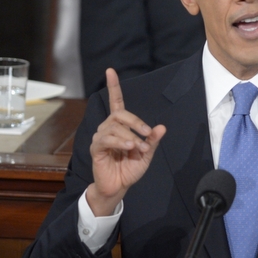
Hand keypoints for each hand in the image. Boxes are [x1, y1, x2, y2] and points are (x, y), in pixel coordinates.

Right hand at [85, 68, 166, 215]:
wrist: (119, 186)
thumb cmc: (130, 168)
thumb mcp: (147, 154)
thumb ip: (152, 140)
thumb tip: (162, 127)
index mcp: (120, 126)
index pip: (116, 102)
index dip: (114, 86)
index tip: (110, 70)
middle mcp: (108, 128)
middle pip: (120, 114)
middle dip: (136, 121)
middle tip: (147, 134)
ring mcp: (101, 137)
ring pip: (114, 126)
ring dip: (130, 135)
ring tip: (139, 147)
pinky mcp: (96, 148)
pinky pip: (106, 139)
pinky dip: (120, 141)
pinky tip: (129, 146)